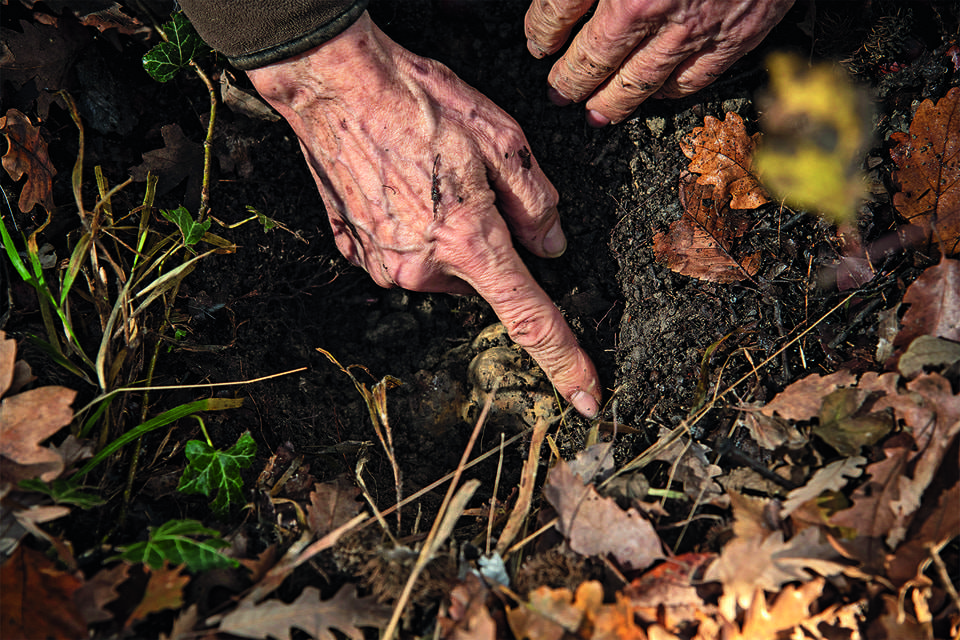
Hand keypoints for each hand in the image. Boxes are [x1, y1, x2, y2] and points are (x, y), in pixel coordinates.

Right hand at [246, 12, 600, 416]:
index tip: (589, 401)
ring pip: (442, 267)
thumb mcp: (503, 140)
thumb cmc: (417, 102)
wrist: (334, 84)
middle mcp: (422, 270)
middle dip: (491, 245)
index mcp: (469, 244)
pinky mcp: (354, 251)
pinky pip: (404, 255)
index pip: (532, 320)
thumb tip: (552, 245)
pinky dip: (413, 229)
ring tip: (430, 175)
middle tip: (476, 186)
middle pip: (483, 279)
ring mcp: (383, 266)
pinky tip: (402, 184)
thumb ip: (538, 204)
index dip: (567, 363)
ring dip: (450, 235)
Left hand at [525, 0, 794, 125]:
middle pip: (592, 59)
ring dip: (608, 101)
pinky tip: (655, 94)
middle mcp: (646, 5)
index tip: (538, 40)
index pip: (555, 13)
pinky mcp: (736, 35)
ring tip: (593, 110)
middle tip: (557, 90)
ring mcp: (693, 27)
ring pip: (637, 82)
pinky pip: (691, 81)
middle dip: (568, 79)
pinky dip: (666, 93)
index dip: (541, 31)